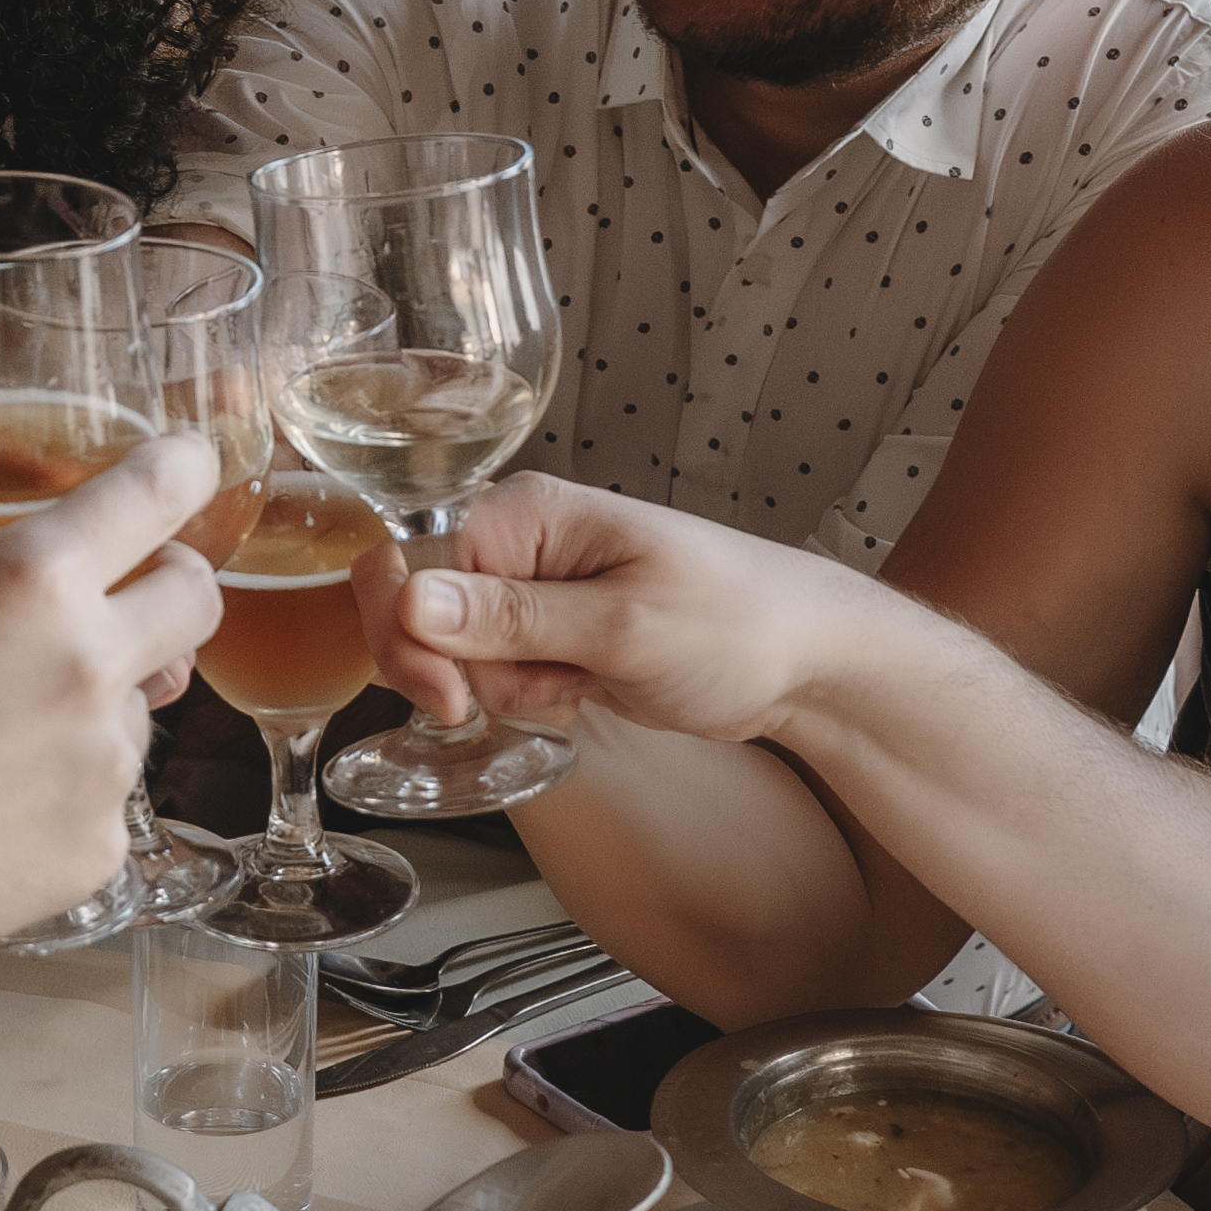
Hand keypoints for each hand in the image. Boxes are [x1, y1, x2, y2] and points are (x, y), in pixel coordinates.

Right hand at [0, 415, 216, 982]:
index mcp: (29, 582)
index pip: (161, 492)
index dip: (182, 466)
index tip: (182, 464)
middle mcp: (89, 669)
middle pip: (196, 598)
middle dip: (167, 581)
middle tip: (109, 590)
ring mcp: (101, 772)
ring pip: (146, 703)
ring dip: (102, 692)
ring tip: (2, 712)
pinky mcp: (94, 854)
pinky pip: (107, 797)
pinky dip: (66, 786)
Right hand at [369, 472, 877, 748]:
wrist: (804, 660)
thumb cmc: (735, 623)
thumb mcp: (620, 627)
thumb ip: (509, 619)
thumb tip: (408, 599)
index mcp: (525, 513)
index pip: (406, 566)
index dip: (410, 638)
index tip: (454, 696)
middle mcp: (518, 543)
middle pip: (418, 611)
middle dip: (460, 670)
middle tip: (536, 693)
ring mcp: (534, 589)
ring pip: (457, 653)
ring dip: (505, 688)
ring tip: (581, 681)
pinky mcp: (552, 632)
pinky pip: (498, 671)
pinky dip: (529, 694)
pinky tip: (583, 691)